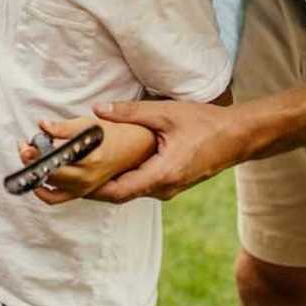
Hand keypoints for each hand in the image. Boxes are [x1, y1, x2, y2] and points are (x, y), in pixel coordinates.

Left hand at [83, 100, 245, 202]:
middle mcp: (163, 188)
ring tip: (77, 174)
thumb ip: (130, 112)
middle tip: (64, 179)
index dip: (90, 189)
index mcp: (162, 174)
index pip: (117, 191)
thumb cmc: (207, 123)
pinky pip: (139, 186)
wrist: (240, 137)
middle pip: (118, 195)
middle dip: (91, 188)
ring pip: (128, 192)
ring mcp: (167, 189)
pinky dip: (120, 180)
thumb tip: (97, 109)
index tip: (68, 182)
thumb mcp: (167, 113)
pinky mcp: (170, 184)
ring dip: (104, 184)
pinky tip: (104, 168)